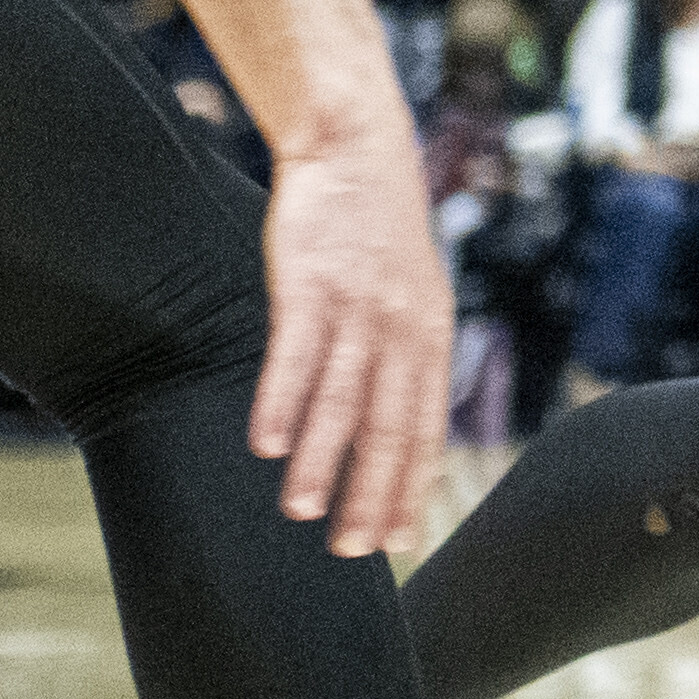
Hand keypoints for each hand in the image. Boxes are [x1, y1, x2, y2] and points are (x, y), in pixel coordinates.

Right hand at [246, 125, 456, 557]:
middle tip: (351, 549)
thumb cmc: (379, 231)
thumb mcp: (415, 294)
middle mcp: (402, 329)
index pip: (425, 428)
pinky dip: (282, 401)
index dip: (412, 487)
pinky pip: (295, 355)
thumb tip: (395, 423)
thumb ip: (407, 356)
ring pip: (341, 400)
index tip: (397, 539)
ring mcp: (357, 307)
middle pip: (388, 427)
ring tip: (301, 511)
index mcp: (431, 337)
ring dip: (321, 462)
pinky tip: (267, 443)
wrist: (356, 149)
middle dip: (371, 494)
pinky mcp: (310, 284)